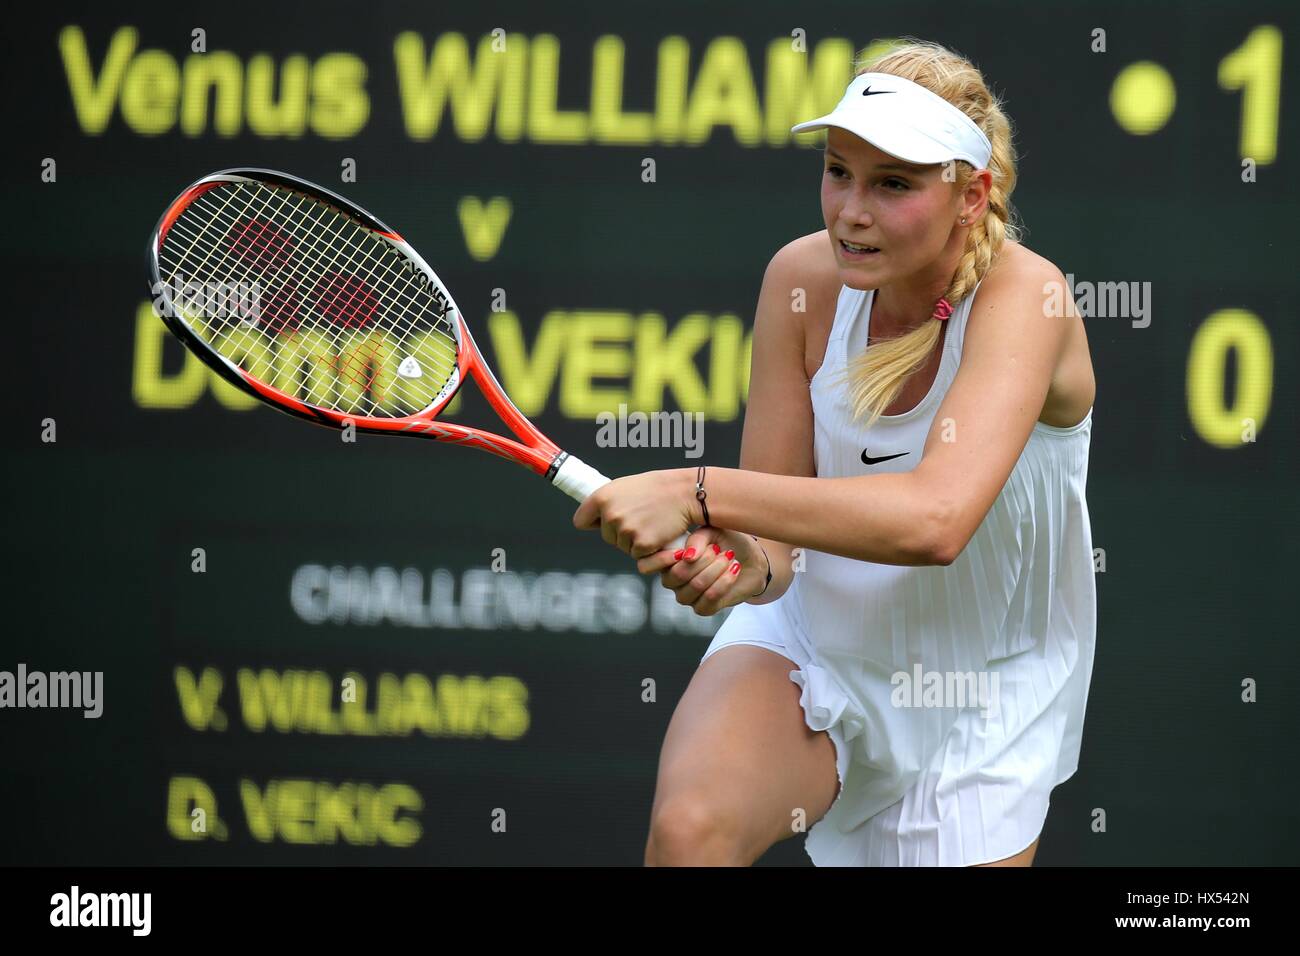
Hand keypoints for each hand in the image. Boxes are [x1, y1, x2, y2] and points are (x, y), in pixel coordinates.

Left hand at [572, 468, 696, 558]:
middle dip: (620, 533)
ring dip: (634, 541)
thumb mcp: (624, 486)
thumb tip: (595, 518)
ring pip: (622, 547)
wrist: (684, 493)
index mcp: (602, 497)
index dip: (592, 523)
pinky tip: (656, 532)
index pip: (581, 521)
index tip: (601, 523)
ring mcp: (625, 530)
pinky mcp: (641, 544)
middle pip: (606, 537)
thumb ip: (607, 502)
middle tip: (639, 518)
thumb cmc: (657, 488)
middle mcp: (610, 514)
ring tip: (649, 523)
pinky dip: (647, 548)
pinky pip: (638, 554)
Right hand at [635, 527, 768, 615]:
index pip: (649, 565)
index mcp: (667, 560)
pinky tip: (734, 570)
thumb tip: (688, 555)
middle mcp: (672, 580)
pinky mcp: (703, 608)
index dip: (664, 558)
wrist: (750, 559)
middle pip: (678, 575)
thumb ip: (697, 539)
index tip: (685, 549)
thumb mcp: (712, 532)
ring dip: (716, 570)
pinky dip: (724, 582)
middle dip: (703, 560)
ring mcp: (687, 596)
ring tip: (729, 557)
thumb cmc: (726, 542)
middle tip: (719, 549)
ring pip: (696, 586)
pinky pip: (709, 599)